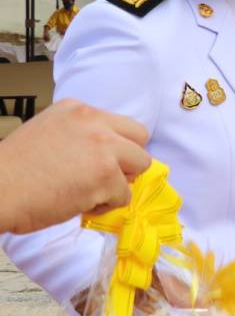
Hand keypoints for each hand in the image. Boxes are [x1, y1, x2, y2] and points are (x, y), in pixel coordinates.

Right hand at [0, 99, 150, 233]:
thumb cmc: (13, 169)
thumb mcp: (47, 132)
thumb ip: (79, 134)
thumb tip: (108, 152)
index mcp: (77, 109)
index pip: (121, 124)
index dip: (117, 147)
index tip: (100, 161)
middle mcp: (93, 121)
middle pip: (140, 139)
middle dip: (127, 161)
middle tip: (101, 178)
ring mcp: (102, 147)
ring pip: (140, 166)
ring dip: (118, 184)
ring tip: (87, 193)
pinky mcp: (105, 175)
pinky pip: (124, 196)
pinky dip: (105, 206)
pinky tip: (79, 204)